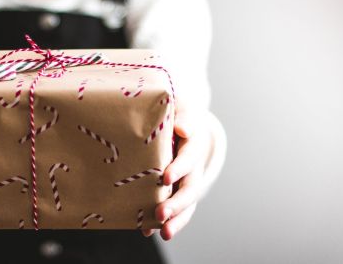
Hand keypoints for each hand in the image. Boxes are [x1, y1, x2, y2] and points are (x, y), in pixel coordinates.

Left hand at [142, 108, 210, 240]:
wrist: (180, 123)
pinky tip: (148, 231)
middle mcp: (193, 167)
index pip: (189, 157)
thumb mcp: (179, 109)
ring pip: (186, 204)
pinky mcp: (176, 191)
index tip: (165, 177)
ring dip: (176, 220)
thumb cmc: (175, 113)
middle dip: (176, 203)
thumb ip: (181, 117)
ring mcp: (186, 181)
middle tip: (160, 214)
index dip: (179, 168)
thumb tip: (183, 129)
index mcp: (194, 144)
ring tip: (164, 234)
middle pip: (189, 188)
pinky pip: (175, 210)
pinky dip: (164, 222)